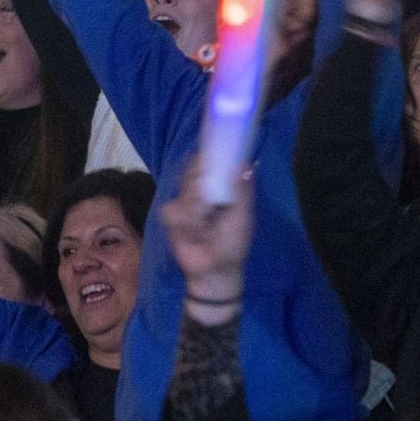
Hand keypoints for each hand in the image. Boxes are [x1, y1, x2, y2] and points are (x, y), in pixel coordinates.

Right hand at [160, 158, 252, 323]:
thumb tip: (248, 164)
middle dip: (203, 184)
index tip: (212, 150)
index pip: (211, 161)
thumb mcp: (243, 217)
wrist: (214, 269)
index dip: (210, 154)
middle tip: (211, 205)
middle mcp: (200, 190)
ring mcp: (183, 201)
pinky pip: (174, 209)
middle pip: (194, 170)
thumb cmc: (232, 243)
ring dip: (197, 208)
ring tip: (205, 225)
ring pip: (186, 191)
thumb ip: (243, 191)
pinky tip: (193, 232)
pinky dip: (186, 220)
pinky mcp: (171, 215)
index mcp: (219, 187)